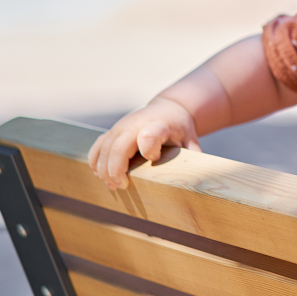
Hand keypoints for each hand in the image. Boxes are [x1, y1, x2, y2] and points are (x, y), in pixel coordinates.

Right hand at [87, 98, 201, 189]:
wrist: (169, 109)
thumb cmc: (180, 130)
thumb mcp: (191, 141)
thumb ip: (193, 159)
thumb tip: (201, 183)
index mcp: (160, 125)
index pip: (149, 134)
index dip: (148, 148)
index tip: (153, 158)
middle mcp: (137, 124)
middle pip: (118, 145)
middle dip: (116, 169)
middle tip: (122, 186)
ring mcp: (121, 126)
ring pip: (104, 148)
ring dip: (104, 169)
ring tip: (113, 186)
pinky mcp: (112, 131)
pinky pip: (98, 146)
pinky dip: (96, 161)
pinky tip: (100, 175)